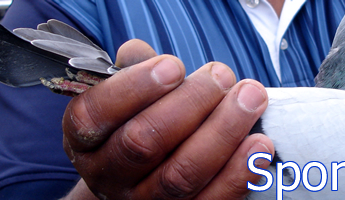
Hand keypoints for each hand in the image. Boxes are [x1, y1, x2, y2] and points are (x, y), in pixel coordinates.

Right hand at [61, 39, 274, 198]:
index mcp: (86, 139)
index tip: (173, 65)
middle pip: (144, 143)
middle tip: (221, 75)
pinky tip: (258, 143)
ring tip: (250, 97)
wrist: (142, 180)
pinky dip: (239, 172)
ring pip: (181, 174)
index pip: (96, 114)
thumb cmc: (139, 121)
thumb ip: (132, 69)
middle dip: (191, 103)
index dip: (135, 88)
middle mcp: (109, 175)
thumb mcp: (125, 94)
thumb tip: (140, 53)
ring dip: (223, 131)